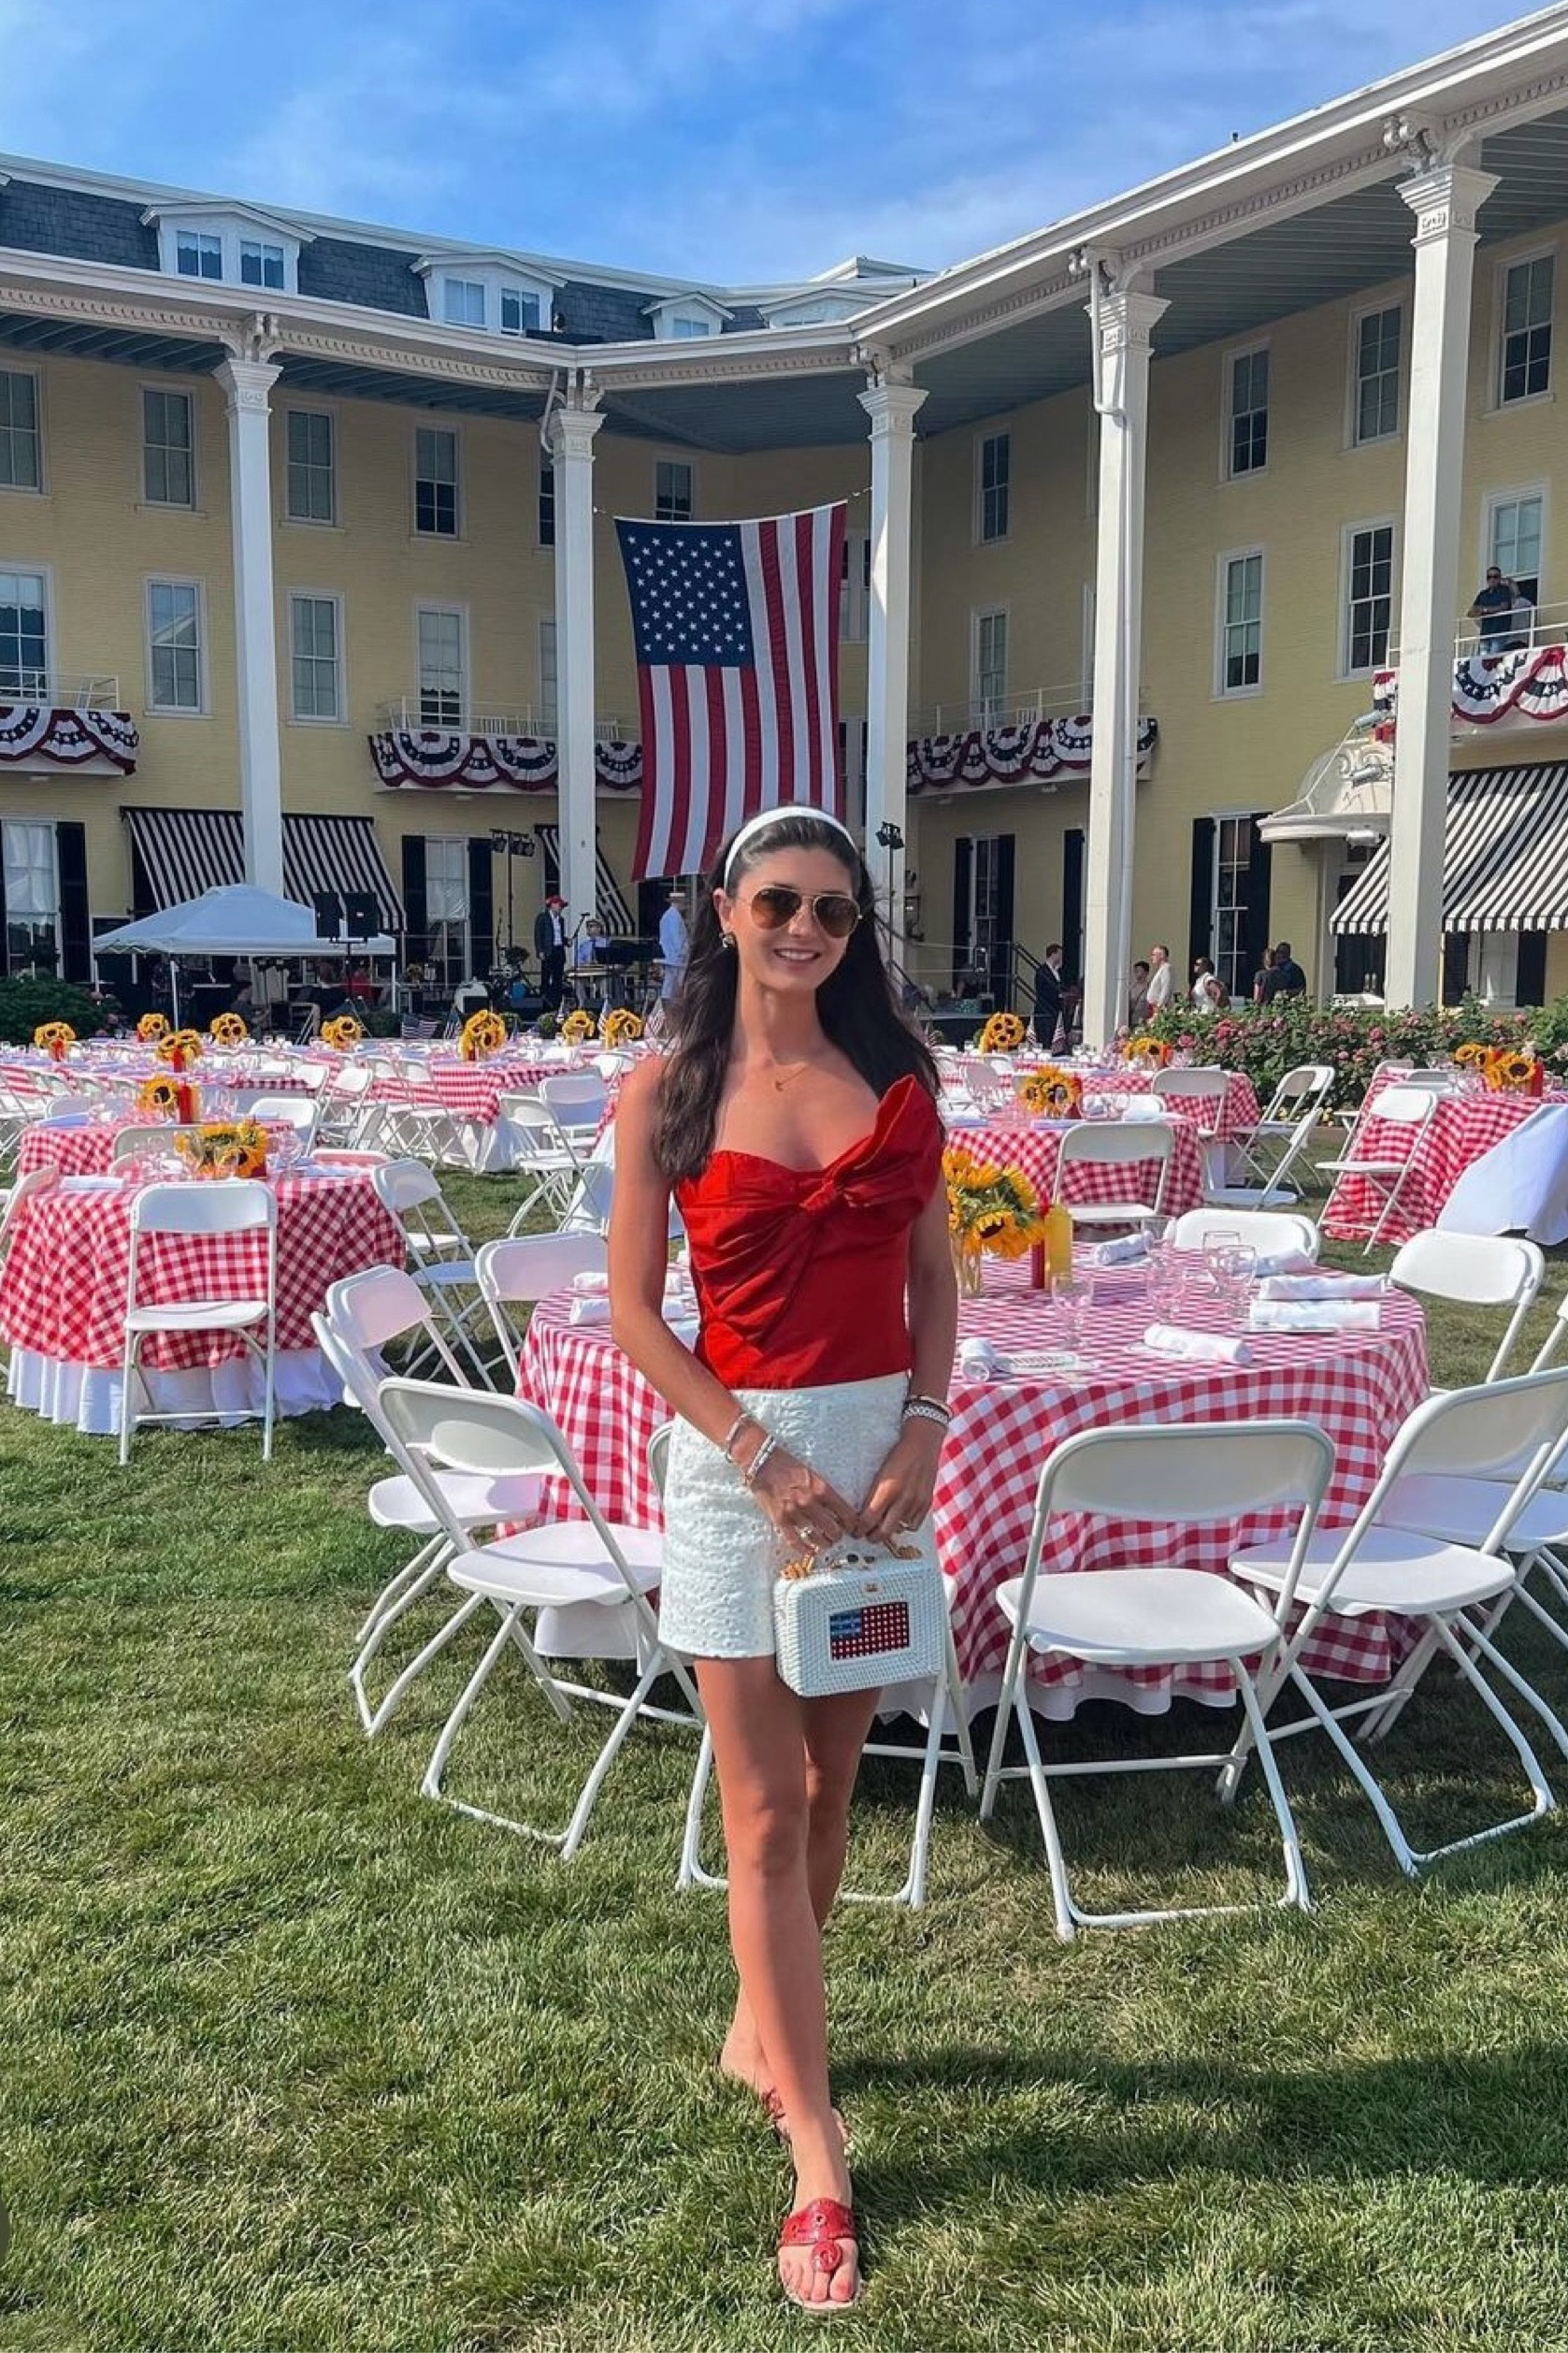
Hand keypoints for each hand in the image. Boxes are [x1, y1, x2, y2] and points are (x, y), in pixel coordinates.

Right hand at [747, 1442, 859, 1556]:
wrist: (763, 1462)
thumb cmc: (787, 1465)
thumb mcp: (813, 1475)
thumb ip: (824, 1492)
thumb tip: (836, 1509)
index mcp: (821, 1488)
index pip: (845, 1512)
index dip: (852, 1524)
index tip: (852, 1527)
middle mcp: (810, 1501)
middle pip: (833, 1529)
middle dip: (838, 1535)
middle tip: (838, 1536)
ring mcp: (794, 1512)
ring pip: (816, 1537)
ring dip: (824, 1543)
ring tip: (827, 1544)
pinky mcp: (780, 1519)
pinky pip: (795, 1541)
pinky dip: (805, 1549)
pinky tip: (811, 1550)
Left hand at [858, 1420, 944, 1547]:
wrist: (922, 1443)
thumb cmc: (898, 1454)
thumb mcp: (879, 1473)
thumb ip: (873, 1494)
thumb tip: (864, 1513)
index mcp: (886, 1489)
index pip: (868, 1519)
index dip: (859, 1529)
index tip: (855, 1531)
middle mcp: (902, 1498)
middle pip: (883, 1531)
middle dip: (872, 1536)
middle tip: (867, 1535)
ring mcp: (916, 1502)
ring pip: (899, 1529)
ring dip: (889, 1530)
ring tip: (883, 1525)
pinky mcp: (926, 1503)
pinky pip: (914, 1525)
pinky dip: (905, 1525)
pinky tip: (899, 1519)